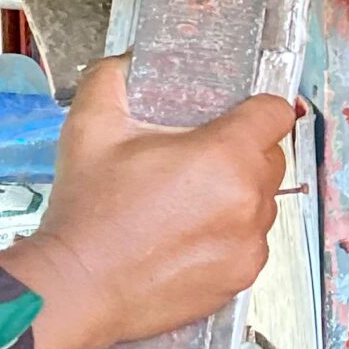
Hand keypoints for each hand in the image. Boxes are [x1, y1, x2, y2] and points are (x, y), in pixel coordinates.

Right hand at [0, 53, 293, 348]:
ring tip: (184, 207)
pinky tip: (185, 240)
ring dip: (235, 198)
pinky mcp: (242, 276)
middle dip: (241, 154)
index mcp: (227, 154)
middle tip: (194, 164)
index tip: (233, 117)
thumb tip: (128, 59)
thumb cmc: (86, 210)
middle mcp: (250, 199)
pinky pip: (249, 243)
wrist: (72, 289)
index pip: (275, 112)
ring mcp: (250, 242)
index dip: (255, 109)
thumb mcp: (90, 128)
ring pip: (261, 203)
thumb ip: (112, 79)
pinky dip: (228, 238)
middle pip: (270, 158)